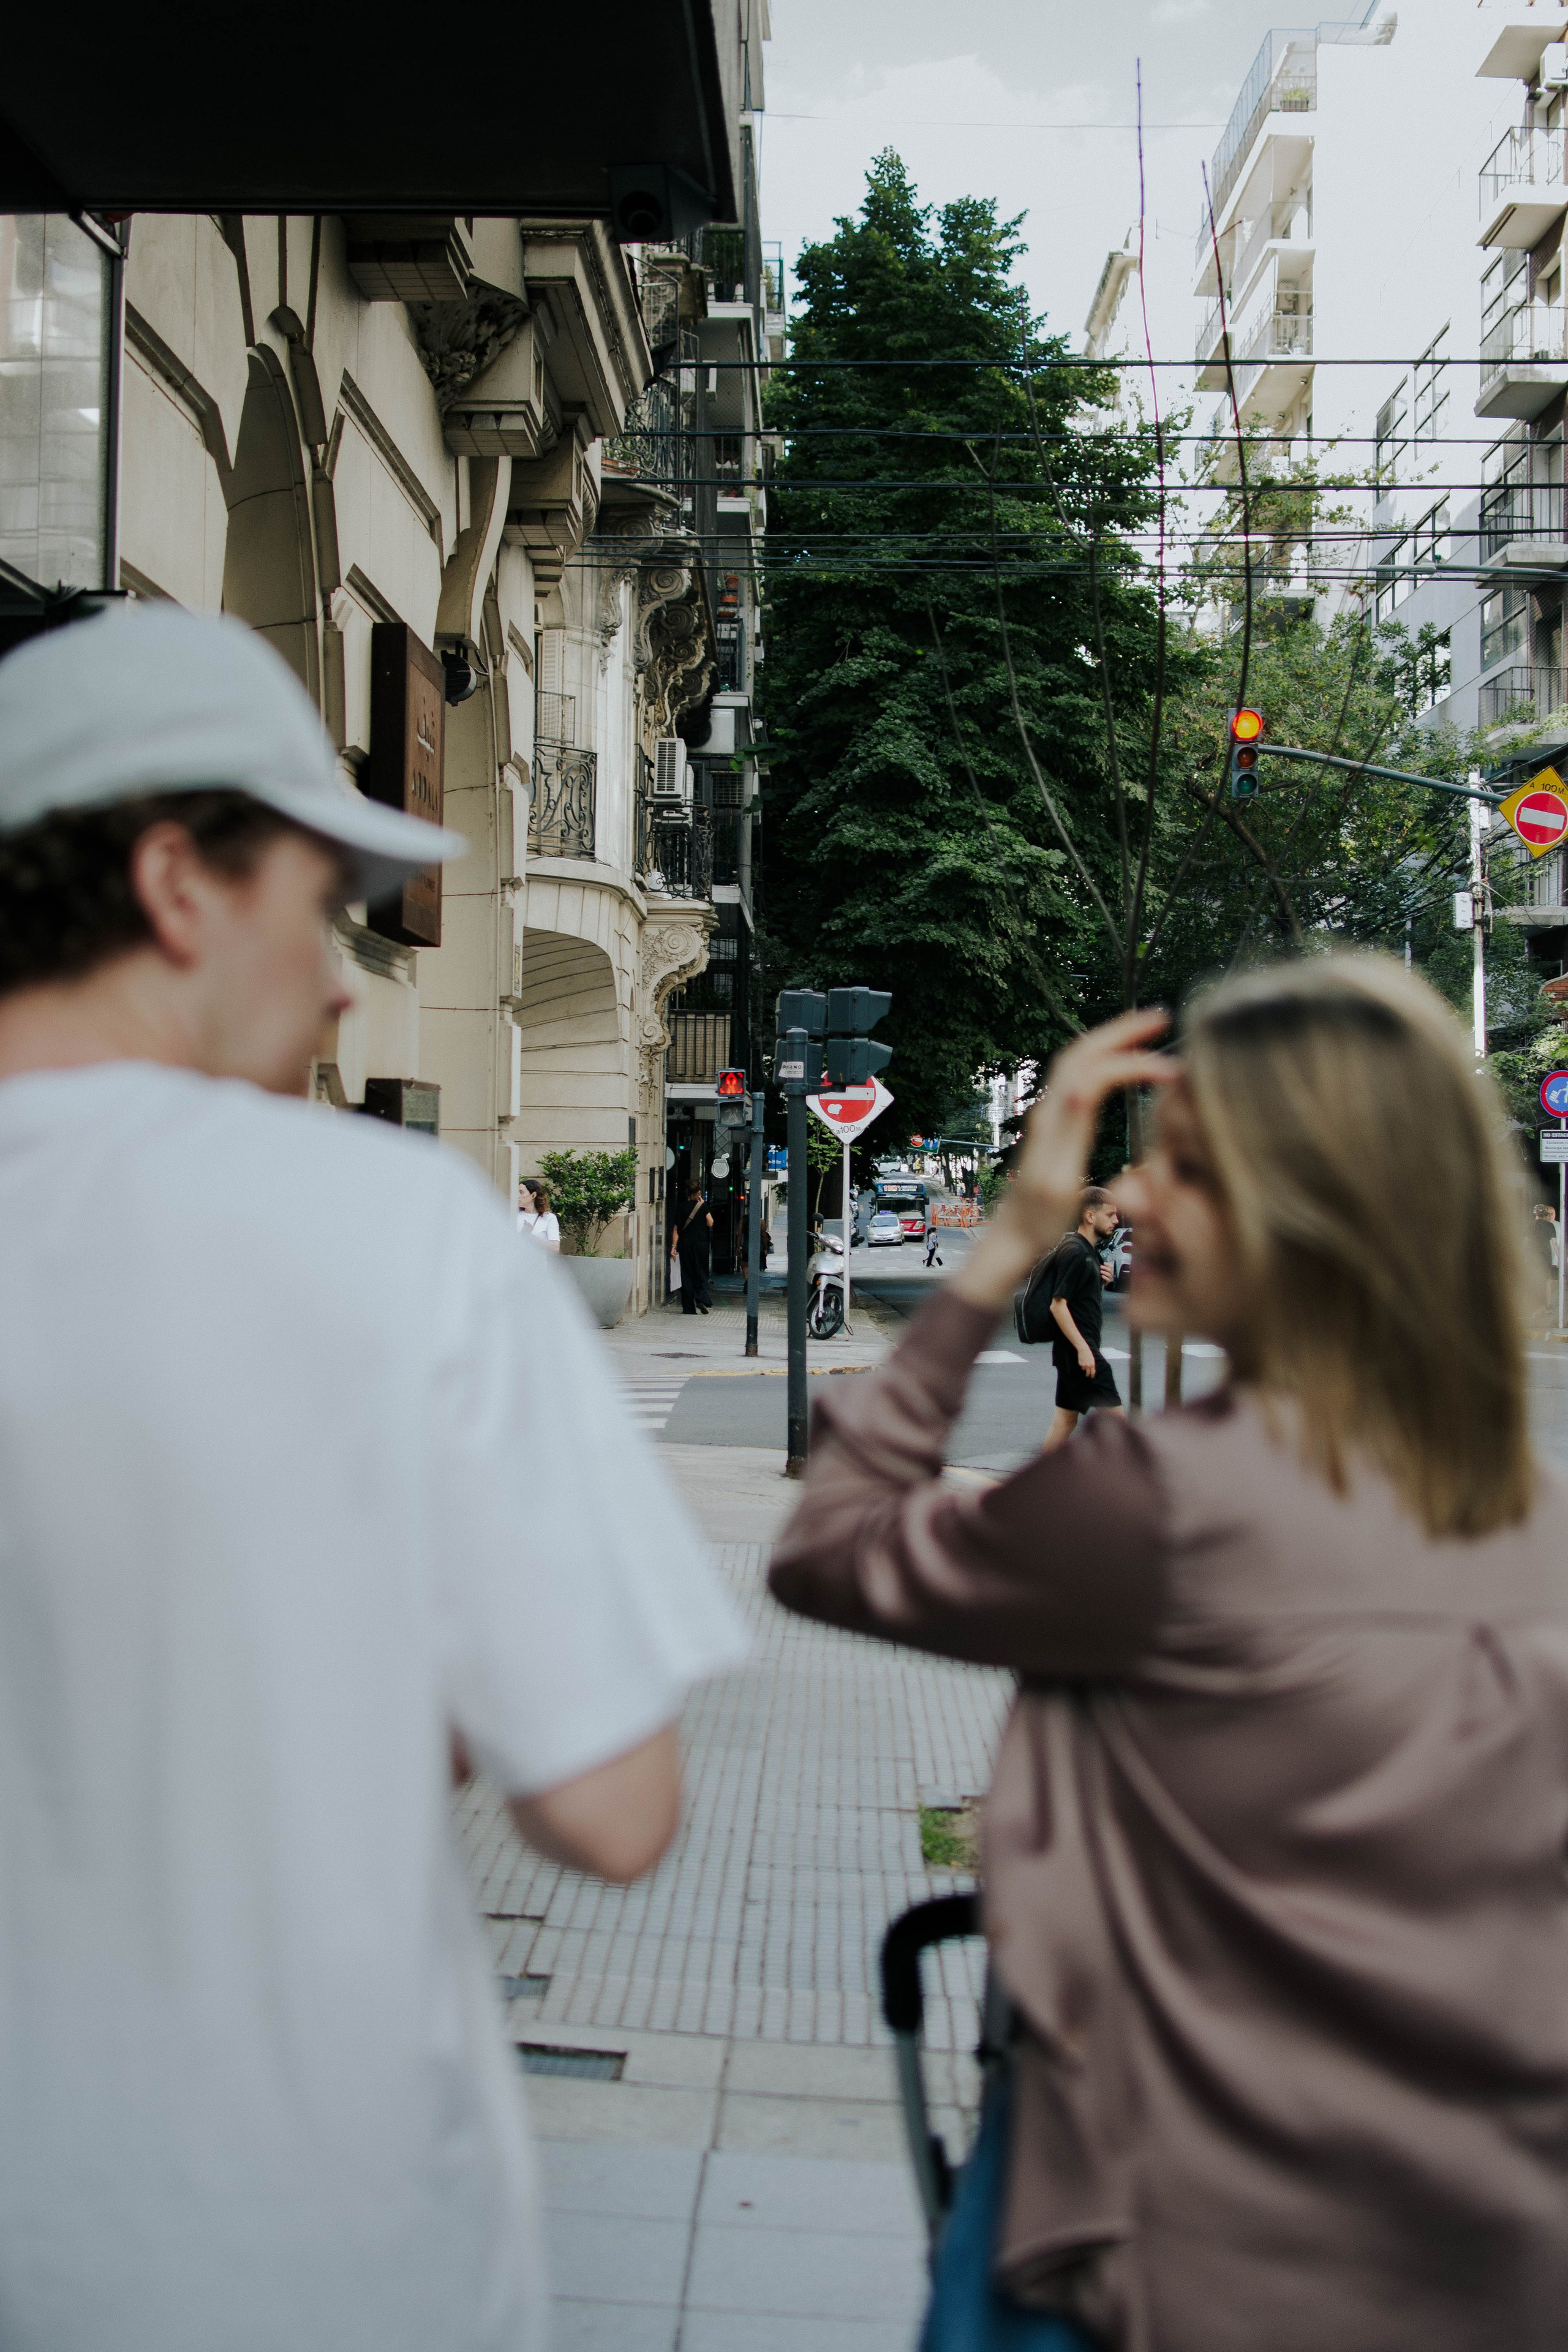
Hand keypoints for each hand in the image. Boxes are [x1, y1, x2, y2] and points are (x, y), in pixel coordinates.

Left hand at [950, 1009, 1173, 1313]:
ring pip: (1078, 1058)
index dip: (1133, 1061)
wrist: (1012, 1237)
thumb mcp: (1059, 1183)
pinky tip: (1123, 1061)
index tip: (1172, 1069)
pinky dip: (1103, 1057)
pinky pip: (1078, 1074)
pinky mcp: (1053, 1121)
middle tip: (1161, 1018)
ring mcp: (1049, 1113)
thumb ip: (1072, 1134)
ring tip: (1147, 1028)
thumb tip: (1081, 1088)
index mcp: (1055, 1122)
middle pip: (1082, 1051)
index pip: (1095, 1072)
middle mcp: (1048, 1109)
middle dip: (1122, 1030)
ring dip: (1112, 1038)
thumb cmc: (1039, 1221)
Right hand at [1077, 1343, 1096, 1377]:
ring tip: (1084, 1362)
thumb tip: (1092, 1370)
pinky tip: (1082, 1360)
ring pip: (1084, 1369)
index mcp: (1092, 1364)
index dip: (1092, 1375)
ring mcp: (1084, 1365)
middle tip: (1087, 1376)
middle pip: (1088, 1373)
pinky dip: (1081, 1364)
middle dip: (1087, 1375)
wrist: (1083, 1350)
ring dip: (1084, 1367)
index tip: (1092, 1377)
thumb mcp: (1092, 1360)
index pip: (1093, 1372)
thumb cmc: (1089, 1354)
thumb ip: (1092, 1365)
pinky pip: (1081, 1366)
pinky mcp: (1080, 1364)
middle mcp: (1088, 1366)